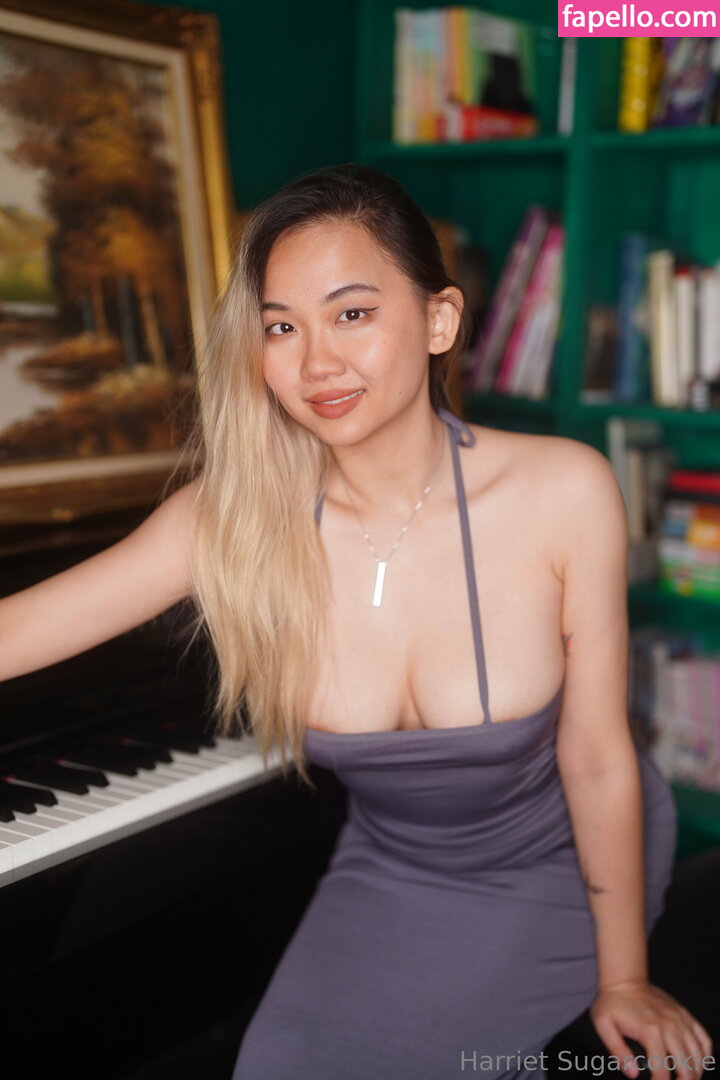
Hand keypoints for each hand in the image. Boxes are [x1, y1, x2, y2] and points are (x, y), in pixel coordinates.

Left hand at [590, 980, 712, 1079]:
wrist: (624, 979)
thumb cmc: (613, 1001)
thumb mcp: (604, 1025)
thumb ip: (617, 1052)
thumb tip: (632, 1072)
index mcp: (650, 1032)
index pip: (663, 1072)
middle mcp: (669, 1026)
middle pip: (686, 1068)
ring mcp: (680, 1020)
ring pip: (698, 1056)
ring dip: (694, 1073)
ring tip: (684, 1078)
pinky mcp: (684, 1015)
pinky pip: (704, 1039)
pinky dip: (704, 1055)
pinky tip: (696, 1062)